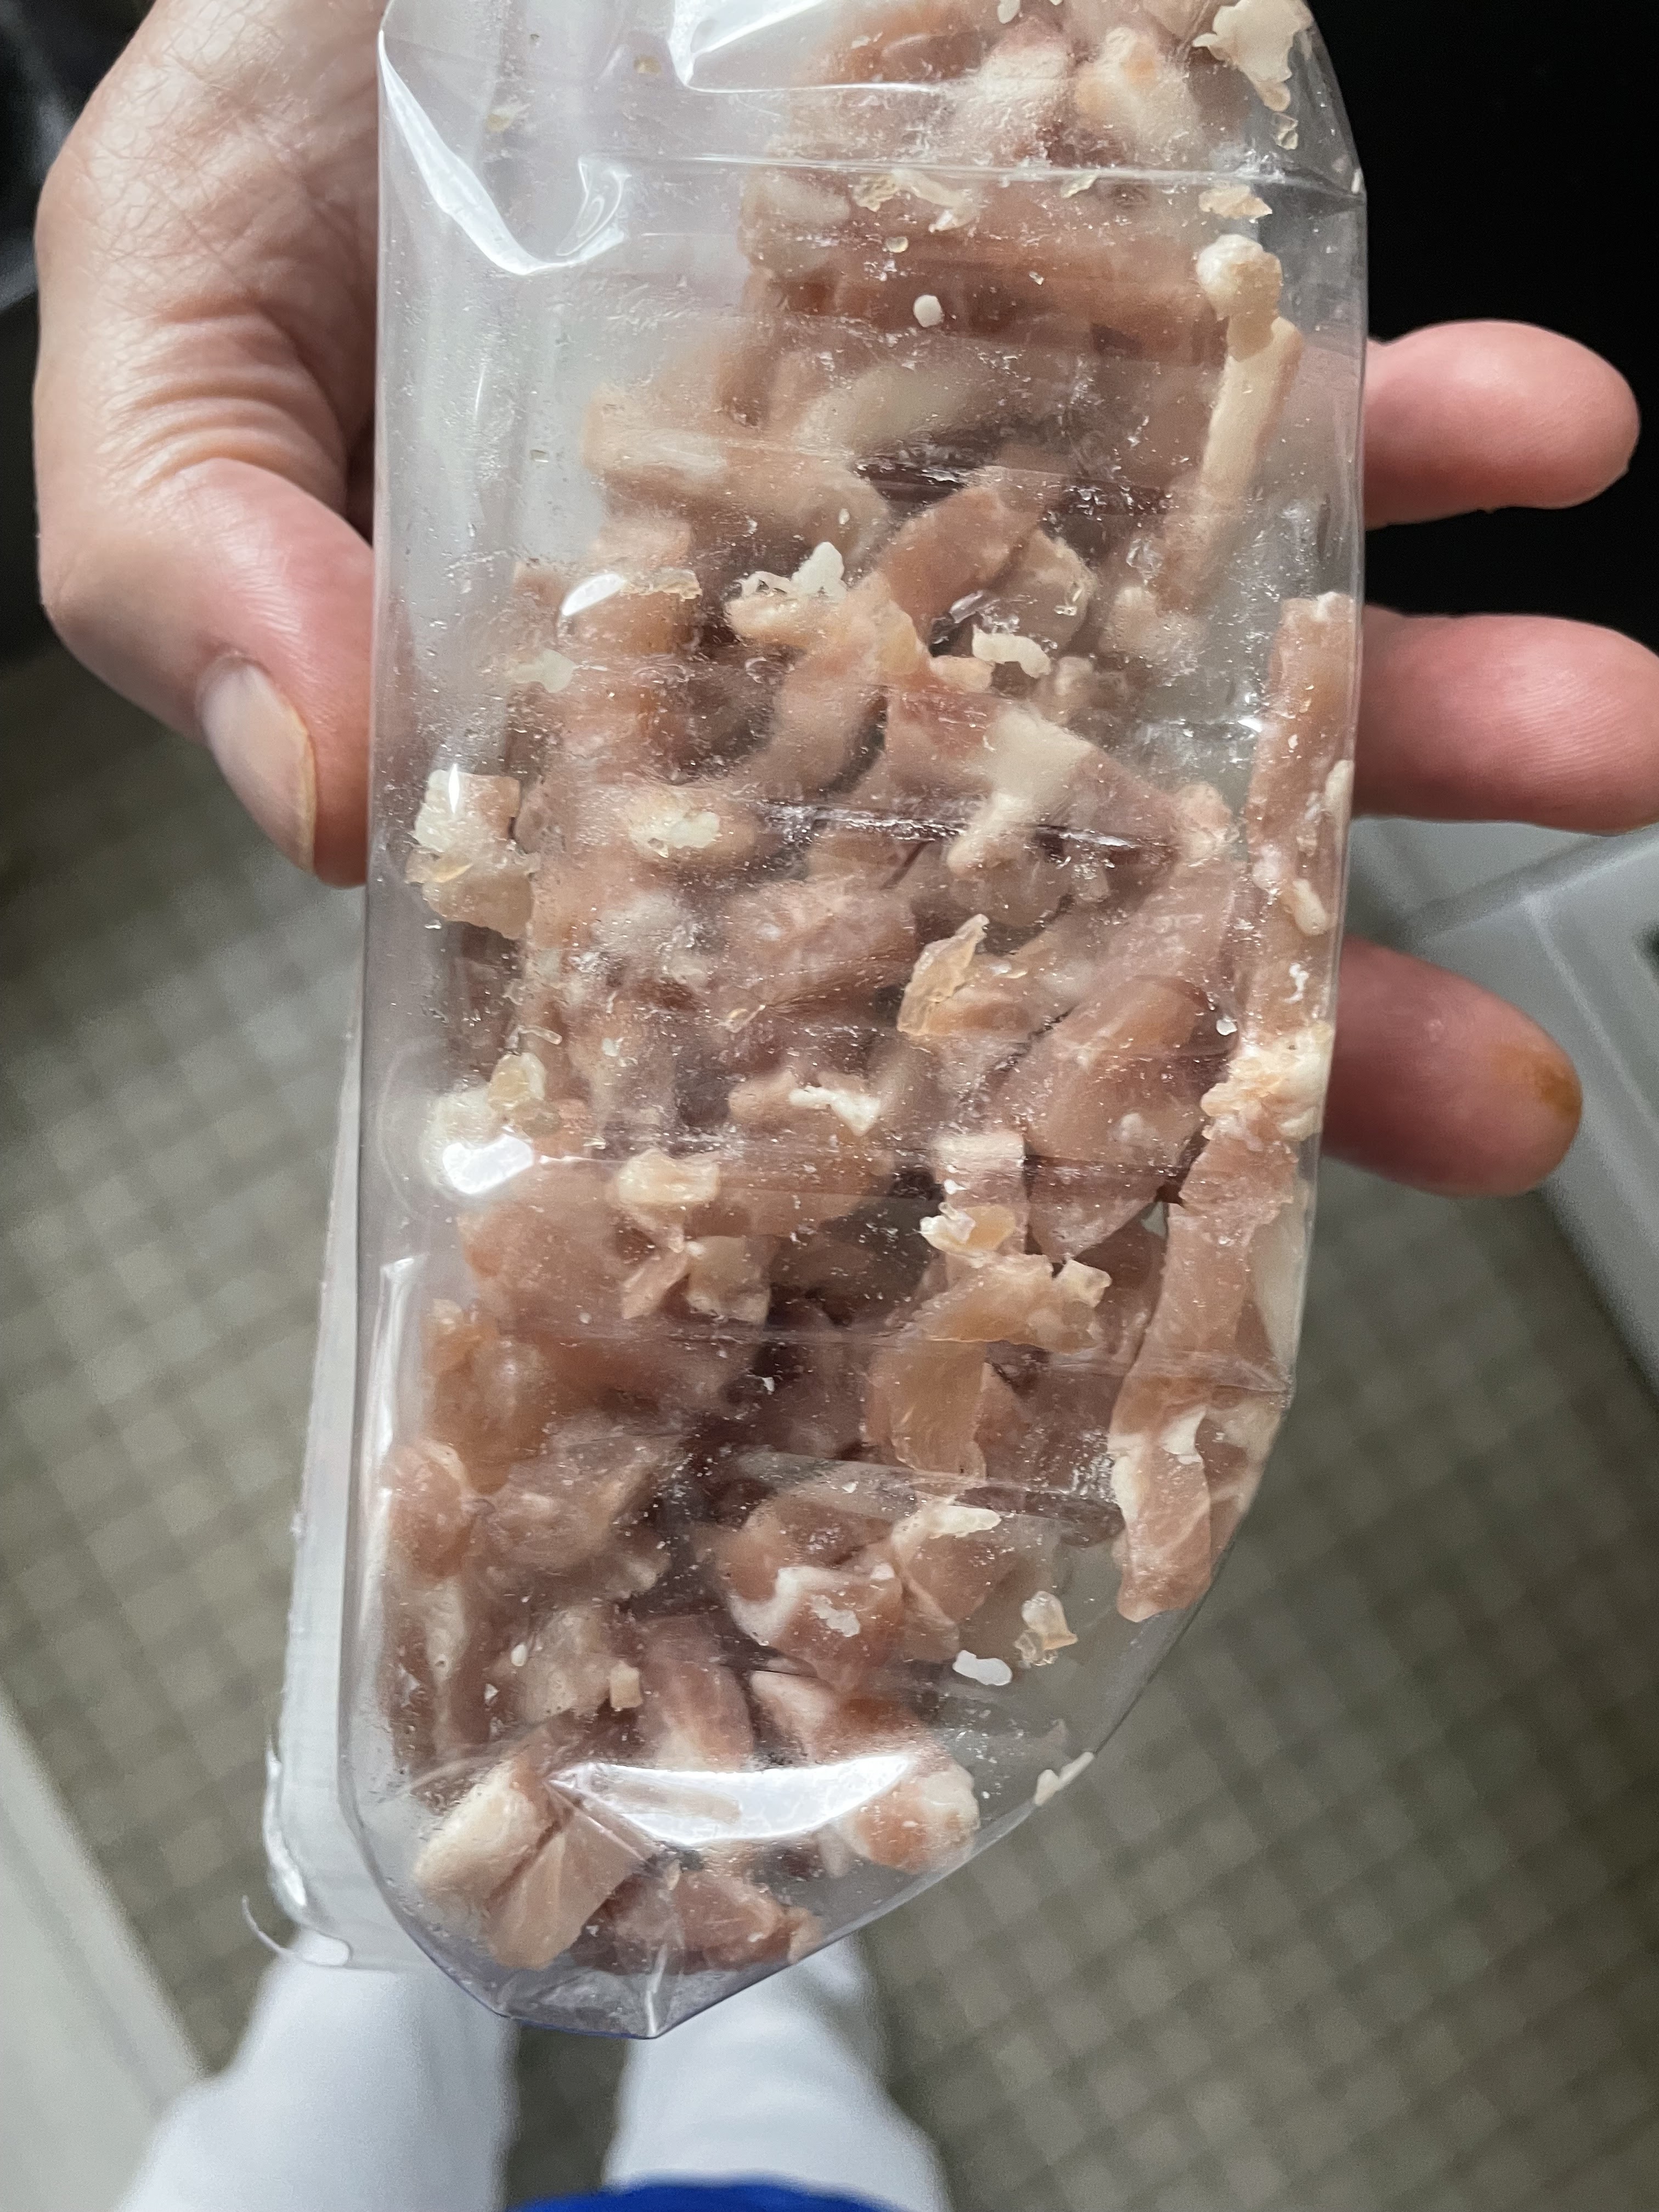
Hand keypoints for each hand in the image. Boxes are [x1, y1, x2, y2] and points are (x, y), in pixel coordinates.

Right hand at [34, 2, 1655, 1195]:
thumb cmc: (283, 122)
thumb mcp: (168, 318)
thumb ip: (190, 560)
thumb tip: (320, 787)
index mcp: (623, 748)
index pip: (802, 995)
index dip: (961, 1147)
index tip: (1132, 1256)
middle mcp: (831, 665)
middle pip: (1066, 879)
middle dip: (1284, 992)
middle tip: (1488, 1094)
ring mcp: (989, 499)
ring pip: (1217, 665)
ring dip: (1428, 723)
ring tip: (1595, 748)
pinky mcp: (1093, 315)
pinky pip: (1281, 391)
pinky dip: (1420, 416)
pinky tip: (1530, 430)